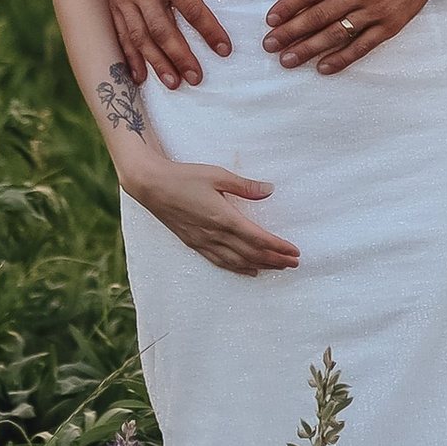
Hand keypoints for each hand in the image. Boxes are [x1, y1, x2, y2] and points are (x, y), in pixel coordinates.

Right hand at [95, 0, 241, 88]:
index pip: (191, 8)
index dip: (209, 30)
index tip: (224, 49)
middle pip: (163, 29)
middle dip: (180, 56)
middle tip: (196, 78)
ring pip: (140, 36)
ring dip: (156, 62)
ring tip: (173, 83)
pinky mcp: (112, 0)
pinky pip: (120, 33)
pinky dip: (129, 56)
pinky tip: (138, 75)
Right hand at [127, 156, 298, 274]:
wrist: (152, 186)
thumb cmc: (184, 177)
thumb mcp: (217, 175)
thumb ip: (245, 186)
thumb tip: (269, 190)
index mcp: (223, 218)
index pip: (258, 239)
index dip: (278, 247)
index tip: (295, 251)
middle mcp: (214, 235)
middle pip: (251, 254)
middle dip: (275, 260)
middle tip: (294, 263)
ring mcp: (203, 242)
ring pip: (238, 262)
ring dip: (261, 266)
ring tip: (278, 268)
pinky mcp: (194, 244)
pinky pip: (221, 262)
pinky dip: (239, 269)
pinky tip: (250, 271)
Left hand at [265, 0, 446, 72]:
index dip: (288, 6)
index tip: (270, 19)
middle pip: (319, 15)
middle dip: (291, 32)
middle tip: (270, 45)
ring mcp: (377, 11)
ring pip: (337, 34)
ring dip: (309, 49)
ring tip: (287, 60)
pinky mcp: (391, 25)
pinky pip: (363, 46)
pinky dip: (342, 59)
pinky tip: (322, 67)